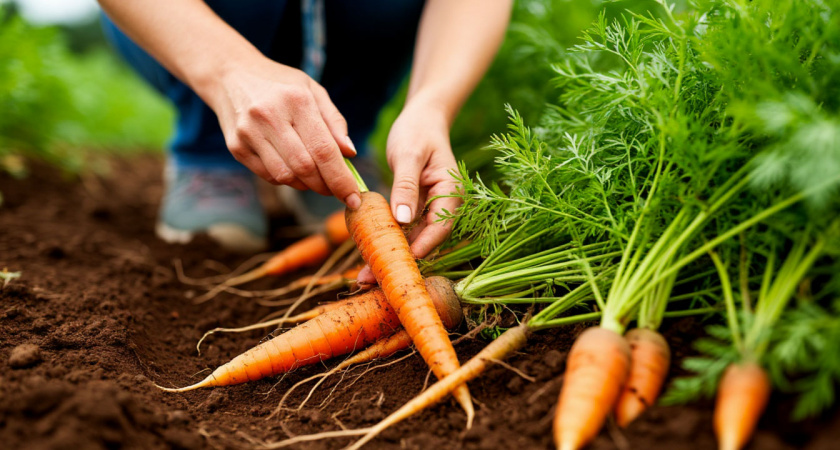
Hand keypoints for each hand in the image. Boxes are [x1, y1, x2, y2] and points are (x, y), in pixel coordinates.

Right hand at [206, 56, 360, 207]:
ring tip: (315, 178)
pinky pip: (268, 176)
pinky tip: (292, 168)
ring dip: (306, 185)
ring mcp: (249, 133)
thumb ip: (334, 122)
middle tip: (336, 190)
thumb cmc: (280, 84)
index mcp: (296, 100)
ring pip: (286, 177)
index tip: (354, 198)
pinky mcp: (236, 147)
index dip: (341, 179)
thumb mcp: (312, 91)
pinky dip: (287, 179)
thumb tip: (350, 153)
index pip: (323, 150)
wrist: (230, 74)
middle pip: (305, 168)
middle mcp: (269, 116)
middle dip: (325, 186)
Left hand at [356, 101, 461, 284]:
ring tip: (364, 277)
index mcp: (451, 193)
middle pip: (424, 241)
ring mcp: (429, 210)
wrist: (421, 118)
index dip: (421, 247)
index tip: (399, 261)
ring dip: (390, 256)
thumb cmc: (418, 131)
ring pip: (410, 240)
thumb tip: (403, 219)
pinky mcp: (414, 210)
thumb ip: (406, 186)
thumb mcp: (409, 155)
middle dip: (399, 260)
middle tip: (370, 280)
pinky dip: (385, 241)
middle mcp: (443, 206)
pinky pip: (401, 231)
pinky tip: (366, 255)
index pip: (440, 227)